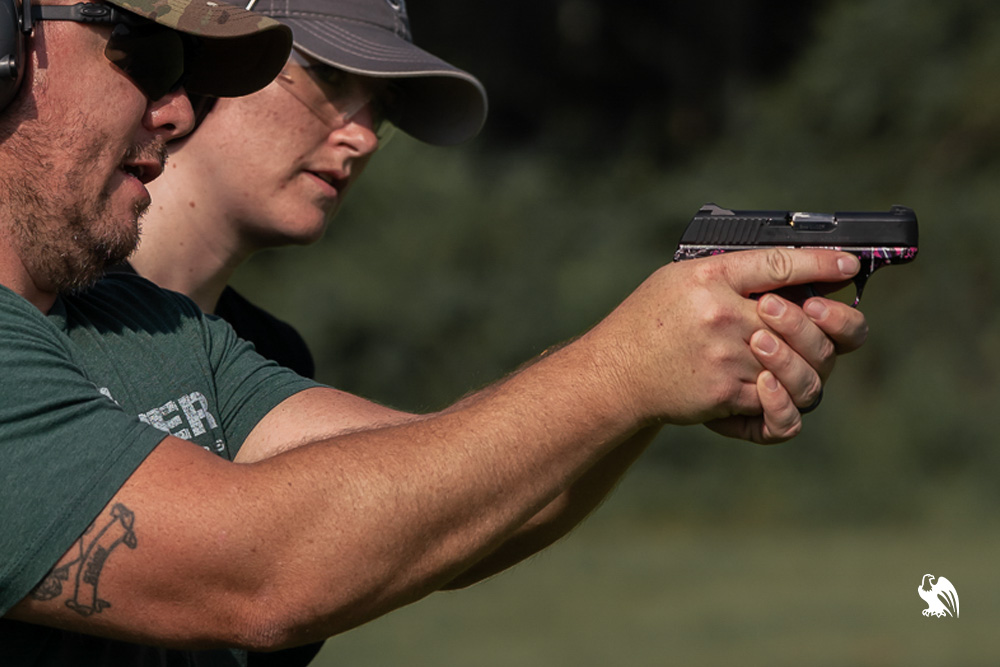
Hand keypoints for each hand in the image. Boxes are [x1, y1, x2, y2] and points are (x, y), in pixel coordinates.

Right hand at [586, 247, 861, 431]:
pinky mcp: (724, 394)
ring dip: (806, 361)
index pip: (779, 263)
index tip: (849, 263)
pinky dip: (783, 396)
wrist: (615, 374)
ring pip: (797, 363)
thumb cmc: (648, 321)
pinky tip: (778, 385)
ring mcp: (726, 358)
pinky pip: (776, 399)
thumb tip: (790, 269)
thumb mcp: (680, 278)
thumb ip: (731, 272)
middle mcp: (720, 316)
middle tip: (821, 317)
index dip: (821, 263)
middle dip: (822, 320)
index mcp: (709, 278)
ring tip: (798, 356)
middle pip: (801, 318)